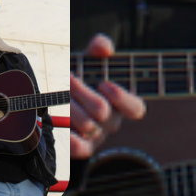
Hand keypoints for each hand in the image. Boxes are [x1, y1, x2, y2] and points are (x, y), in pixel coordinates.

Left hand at [69, 33, 145, 158]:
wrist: (63, 95)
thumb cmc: (84, 76)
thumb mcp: (92, 59)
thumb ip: (101, 47)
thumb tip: (104, 48)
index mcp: (124, 103)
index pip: (136, 109)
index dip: (121, 97)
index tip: (103, 83)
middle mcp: (114, 121)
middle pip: (101, 110)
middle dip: (81, 91)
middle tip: (69, 78)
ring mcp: (99, 136)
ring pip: (86, 123)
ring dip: (69, 104)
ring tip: (59, 92)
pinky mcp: (82, 147)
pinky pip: (80, 148)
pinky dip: (71, 140)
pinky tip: (60, 124)